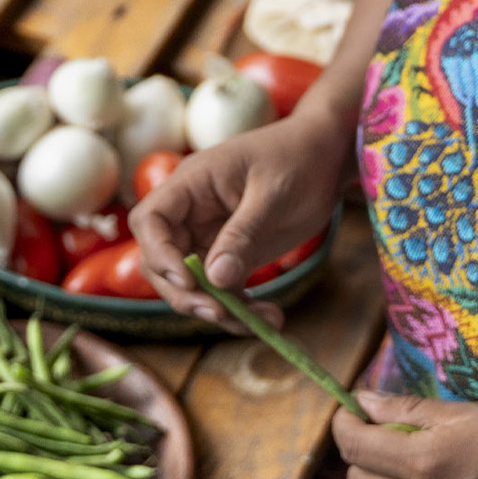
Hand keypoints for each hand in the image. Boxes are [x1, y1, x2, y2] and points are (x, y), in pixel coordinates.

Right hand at [128, 109, 348, 331]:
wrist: (327, 156)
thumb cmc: (298, 158)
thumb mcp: (273, 193)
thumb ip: (244, 234)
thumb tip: (215, 279)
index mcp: (192, 184)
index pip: (151, 220)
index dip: (159, 254)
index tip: (188, 281)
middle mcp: (192, 213)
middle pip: (163, 261)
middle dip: (186, 293)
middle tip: (221, 313)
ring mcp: (210, 236)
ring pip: (193, 284)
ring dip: (219, 309)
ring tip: (262, 322)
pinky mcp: (232, 255)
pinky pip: (223, 290)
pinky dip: (241, 309)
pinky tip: (270, 318)